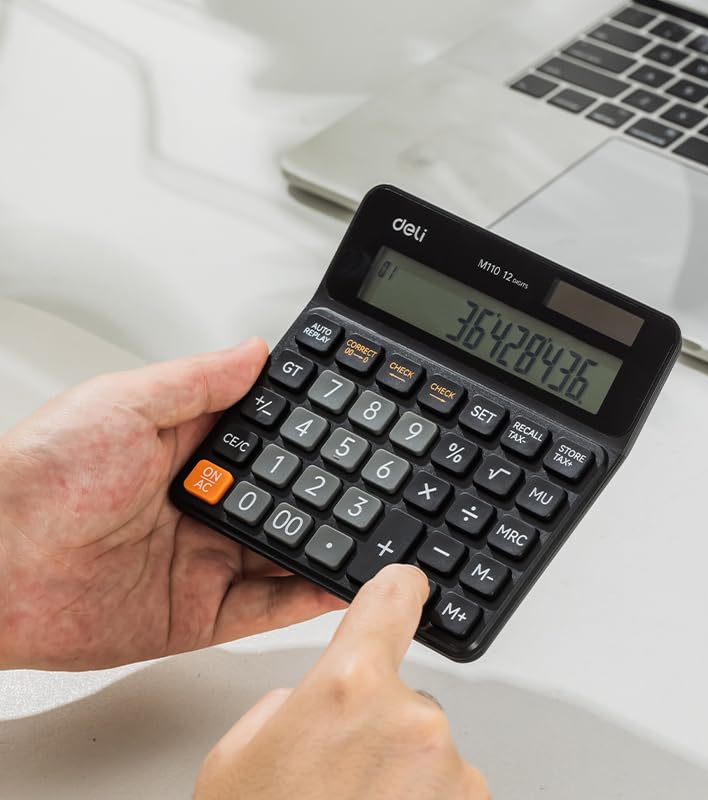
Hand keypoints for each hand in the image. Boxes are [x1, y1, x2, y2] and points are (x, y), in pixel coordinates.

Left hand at [0, 338, 344, 669]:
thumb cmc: (39, 477)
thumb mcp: (124, 404)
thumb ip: (198, 382)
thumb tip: (253, 351)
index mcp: (187, 453)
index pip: (266, 441)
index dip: (307, 435)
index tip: (350, 428)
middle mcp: (203, 506)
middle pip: (285, 498)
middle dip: (329, 491)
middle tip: (379, 481)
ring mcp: (204, 561)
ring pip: (285, 552)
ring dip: (328, 542)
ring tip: (378, 530)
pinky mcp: (200, 614)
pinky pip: (267, 607)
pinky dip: (307, 597)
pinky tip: (341, 579)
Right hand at [195, 564, 490, 799]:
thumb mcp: (240, 756)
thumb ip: (289, 703)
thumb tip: (316, 701)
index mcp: (347, 687)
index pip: (392, 600)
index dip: (397, 589)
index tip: (407, 585)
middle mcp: (412, 720)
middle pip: (404, 696)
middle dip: (379, 727)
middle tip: (339, 779)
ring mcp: (450, 774)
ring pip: (427, 751)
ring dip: (401, 776)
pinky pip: (447, 792)